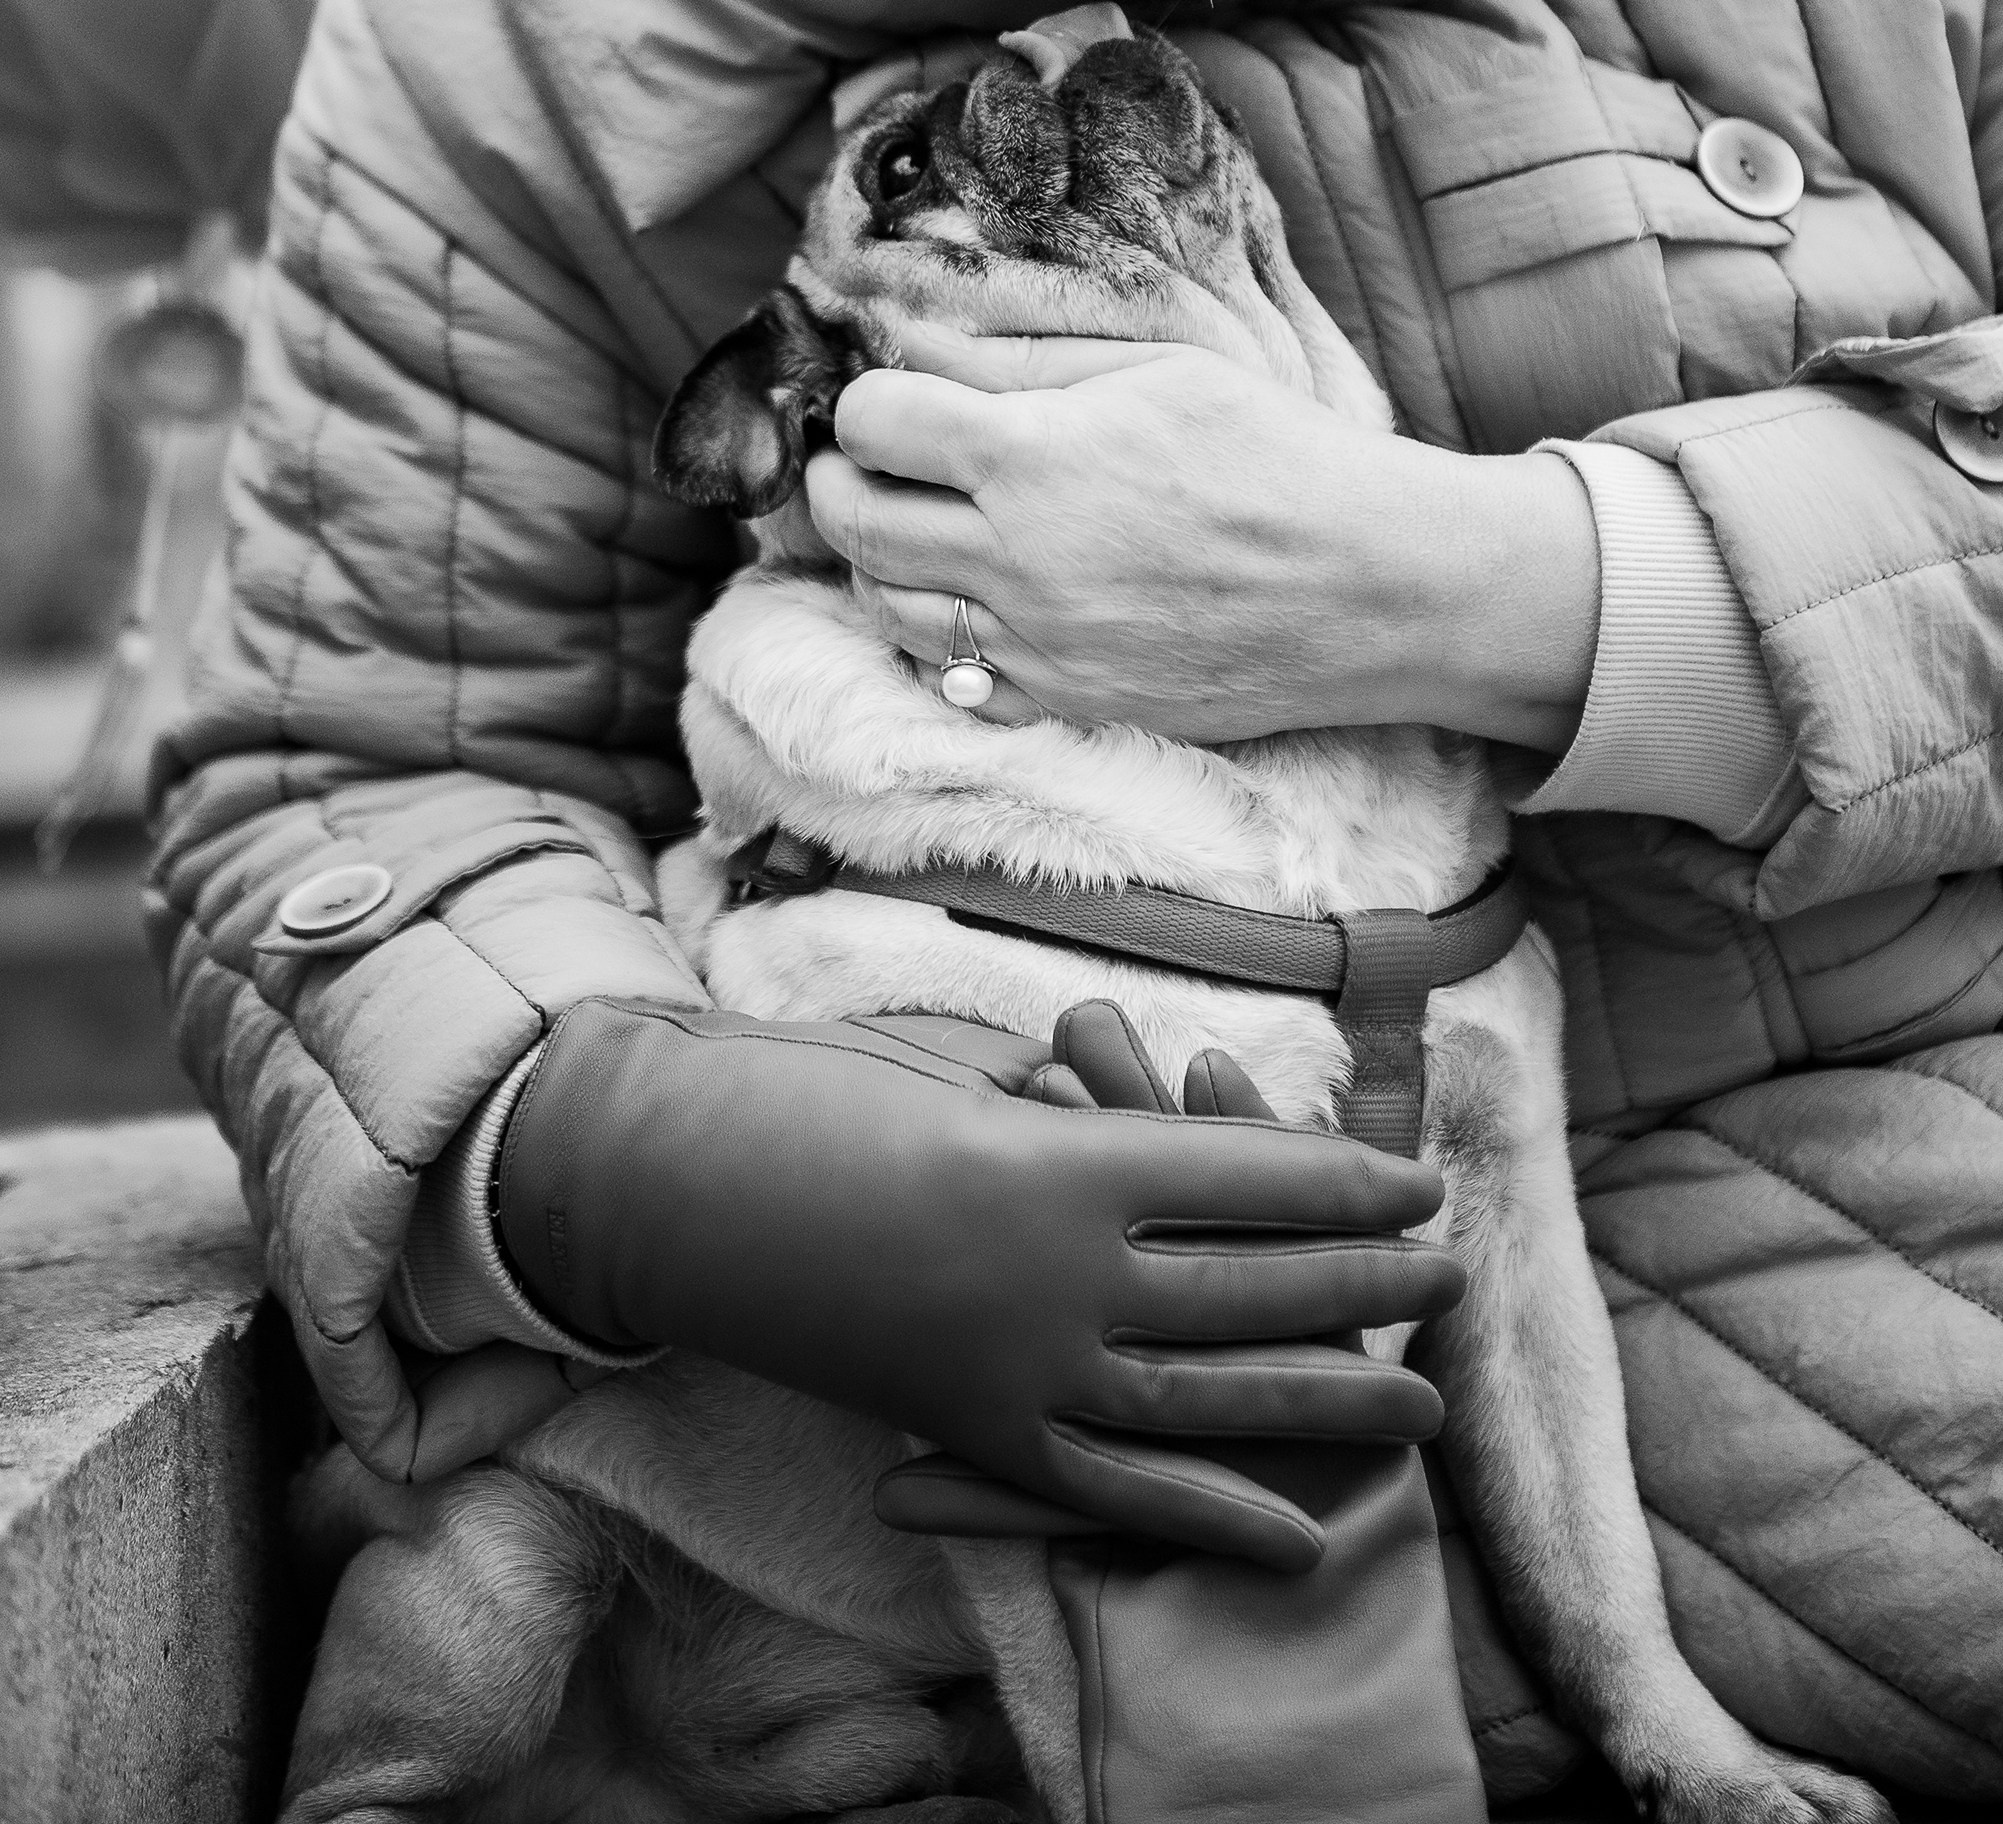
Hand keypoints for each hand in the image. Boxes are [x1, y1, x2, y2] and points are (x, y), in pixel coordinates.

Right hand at [495, 996, 1464, 1571]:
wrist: (700, 1193)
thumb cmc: (838, 1107)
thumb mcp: (983, 1093)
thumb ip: (1096, 1135)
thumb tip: (1212, 1149)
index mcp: (1061, 1157)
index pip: (1241, 1174)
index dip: (1342, 1180)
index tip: (1420, 1184)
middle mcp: (1058, 1266)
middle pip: (1246, 1279)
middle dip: (1359, 1279)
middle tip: (1450, 1273)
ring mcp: (1021, 1362)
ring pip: (1206, 1391)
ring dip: (1321, 1396)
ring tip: (1423, 1397)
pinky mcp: (982, 1434)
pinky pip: (1115, 1489)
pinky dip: (1210, 1516)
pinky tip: (1300, 1534)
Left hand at [805, 320, 1596, 749]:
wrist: (1368, 585)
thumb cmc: (1274, 456)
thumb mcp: (1155, 369)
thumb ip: (1026, 359)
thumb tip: (921, 344)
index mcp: (1033, 456)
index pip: (873, 423)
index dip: (867, 401)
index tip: (889, 398)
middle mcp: (1016, 557)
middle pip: (853, 520)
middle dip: (837, 480)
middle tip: (862, 460)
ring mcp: (1037, 642)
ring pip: (885, 606)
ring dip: (874, 559)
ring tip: (912, 524)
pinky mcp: (1066, 700)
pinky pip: (948, 676)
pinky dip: (932, 633)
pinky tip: (965, 596)